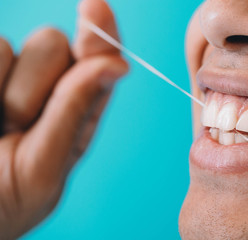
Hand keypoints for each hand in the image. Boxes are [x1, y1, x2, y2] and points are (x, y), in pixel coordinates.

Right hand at [0, 0, 127, 237]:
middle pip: (52, 43)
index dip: (99, 34)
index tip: (96, 8)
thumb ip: (74, 112)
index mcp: (73, 112)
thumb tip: (118, 64)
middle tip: (12, 126)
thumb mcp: (40, 169)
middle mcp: (40, 89)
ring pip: (5, 45)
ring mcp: (0, 78)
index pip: (95, 62)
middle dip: (34, 82)